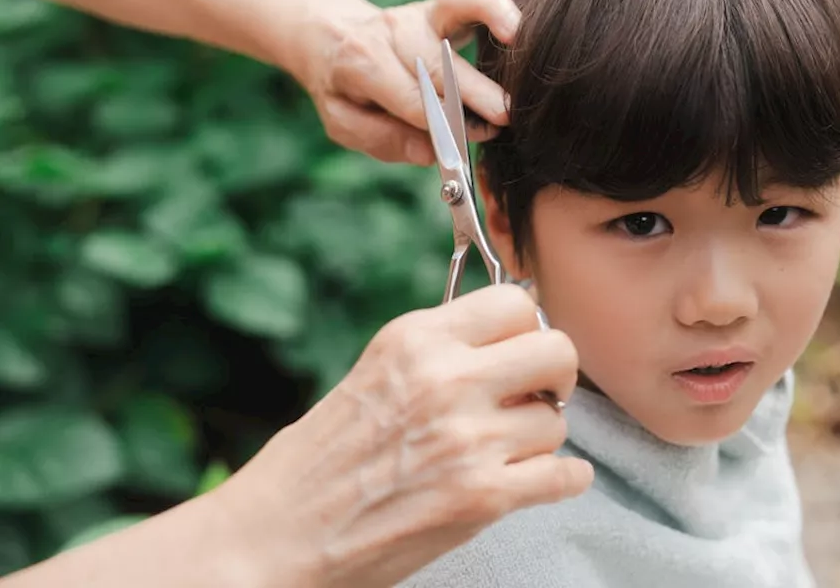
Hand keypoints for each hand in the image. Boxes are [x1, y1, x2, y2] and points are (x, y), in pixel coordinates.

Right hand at [212, 284, 590, 587]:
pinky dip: (562, 482)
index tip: (522, 352)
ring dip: (539, 440)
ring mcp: (468, 439)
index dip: (528, 329)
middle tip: (537, 397)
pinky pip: (565, 476)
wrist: (274, 537)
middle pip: (556, 350)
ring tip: (502, 453)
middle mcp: (447, 380)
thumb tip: (508, 342)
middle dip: (555, 376)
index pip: (515, 302)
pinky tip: (541, 481)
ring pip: (557, 422)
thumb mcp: (374, 373)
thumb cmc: (316, 463)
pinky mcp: (483, 497)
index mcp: (415, 340)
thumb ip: (438, 353)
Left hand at [284, 0, 533, 165]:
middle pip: (440, 61)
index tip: (473, 138)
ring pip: (458, 6)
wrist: (331, 34)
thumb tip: (430, 152)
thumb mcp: (345, 121)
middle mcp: (395, 32)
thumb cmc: (345, 86)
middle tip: (506, 114)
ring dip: (491, 15)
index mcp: (365, 64)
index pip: (411, 99)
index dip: (444, 122)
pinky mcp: (443, 4)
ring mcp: (421, 13)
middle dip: (475, 88)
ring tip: (518, 35)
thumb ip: (383, 139)